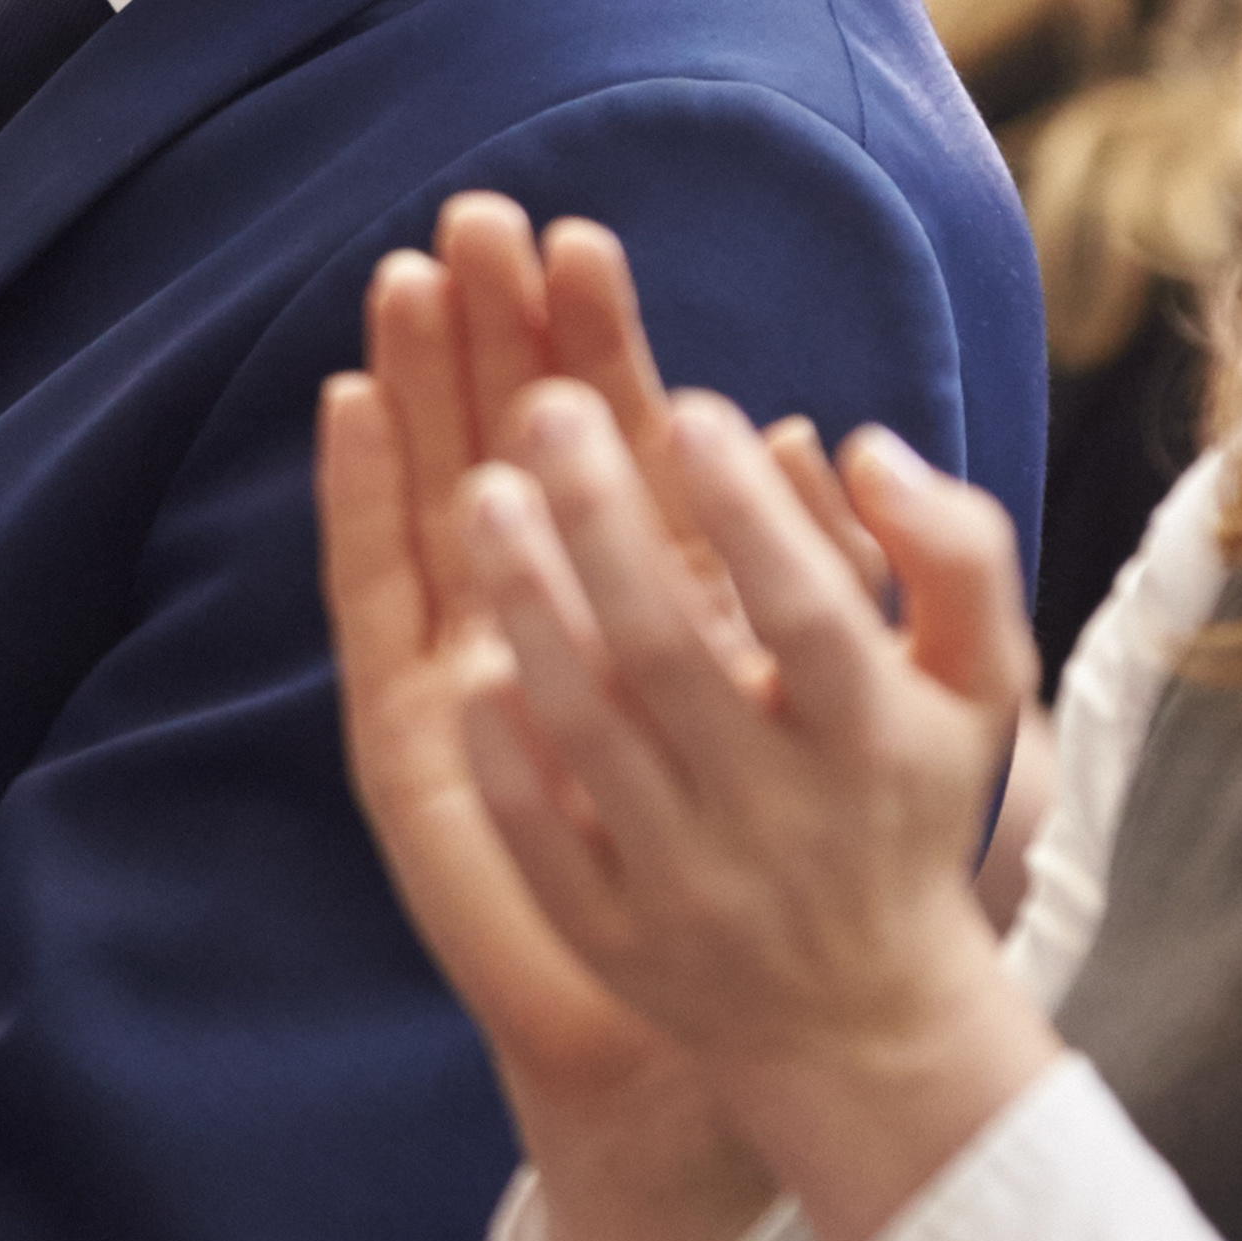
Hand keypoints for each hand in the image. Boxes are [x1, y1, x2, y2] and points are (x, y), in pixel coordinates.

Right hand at [325, 198, 776, 1240]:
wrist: (753, 1021)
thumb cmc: (827, 871)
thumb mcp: (891, 712)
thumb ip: (878, 581)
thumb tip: (813, 431)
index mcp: (660, 596)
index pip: (609, 440)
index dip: (592, 342)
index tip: (581, 239)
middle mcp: (554, 616)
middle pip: (504, 442)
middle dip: (490, 332)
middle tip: (476, 219)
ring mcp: (472, 665)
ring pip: (436, 493)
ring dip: (416, 386)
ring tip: (404, 278)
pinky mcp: (418, 733)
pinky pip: (380, 598)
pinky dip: (358, 501)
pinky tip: (350, 411)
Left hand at [455, 347, 1056, 1240]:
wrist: (862, 1018)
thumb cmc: (909, 801)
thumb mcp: (977, 684)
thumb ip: (953, 552)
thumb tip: (859, 443)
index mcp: (876, 742)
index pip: (808, 616)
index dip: (746, 515)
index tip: (686, 406)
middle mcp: (781, 819)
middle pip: (670, 660)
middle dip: (601, 524)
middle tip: (544, 406)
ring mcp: (688, 887)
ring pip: (587, 736)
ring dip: (528, 608)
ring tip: (481, 491)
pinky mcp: (611, 940)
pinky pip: (537, 835)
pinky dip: (501, 748)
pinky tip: (468, 655)